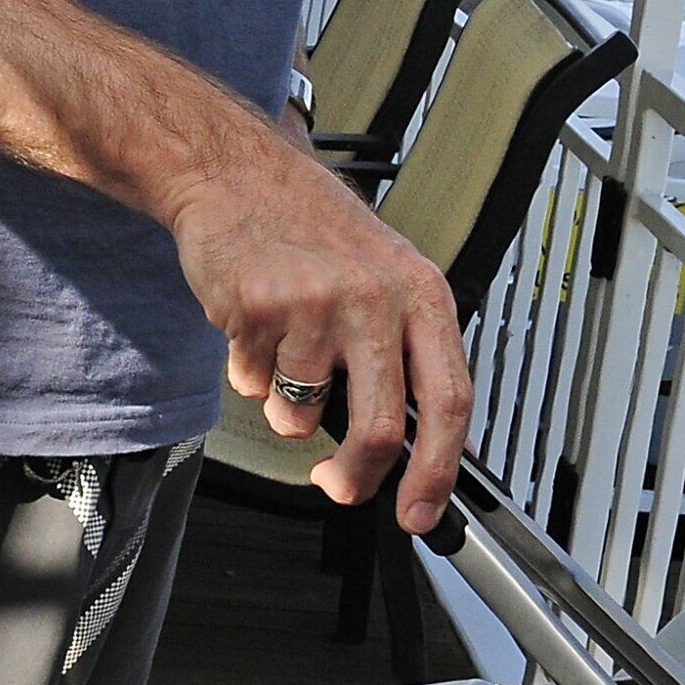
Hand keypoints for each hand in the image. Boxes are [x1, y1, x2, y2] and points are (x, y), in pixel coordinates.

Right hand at [166, 128, 472, 534]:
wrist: (235, 173)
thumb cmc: (311, 226)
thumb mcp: (388, 275)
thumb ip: (410, 350)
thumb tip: (431, 445)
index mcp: (421, 293)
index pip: (450, 400)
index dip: (438, 471)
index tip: (421, 512)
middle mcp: (375, 298)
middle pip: (381, 428)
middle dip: (356, 477)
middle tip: (340, 486)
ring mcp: (315, 304)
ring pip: (301, 414)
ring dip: (285, 407)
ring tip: (282, 353)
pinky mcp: (257, 310)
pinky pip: (251, 385)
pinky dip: (247, 371)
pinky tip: (252, 323)